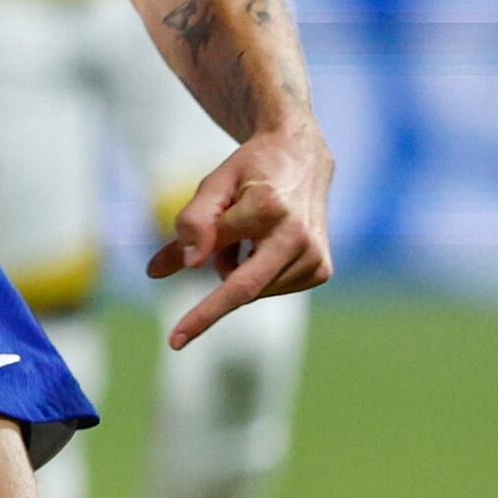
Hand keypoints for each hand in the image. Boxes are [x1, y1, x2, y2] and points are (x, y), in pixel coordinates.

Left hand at [153, 117, 335, 346]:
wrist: (301, 157)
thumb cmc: (249, 172)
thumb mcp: (212, 186)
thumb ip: (193, 223)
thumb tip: (184, 266)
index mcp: (269, 210)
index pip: (222, 267)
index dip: (198, 308)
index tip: (176, 340)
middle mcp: (299, 236)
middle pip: (244, 289)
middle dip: (210, 306)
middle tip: (176, 337)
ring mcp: (316, 256)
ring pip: (253, 290)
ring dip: (233, 272)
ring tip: (242, 237)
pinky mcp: (322, 270)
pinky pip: (270, 288)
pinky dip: (253, 274)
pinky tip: (260, 246)